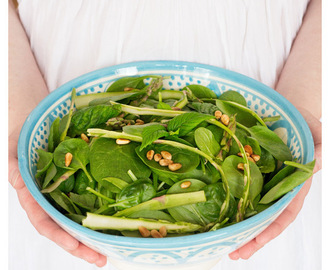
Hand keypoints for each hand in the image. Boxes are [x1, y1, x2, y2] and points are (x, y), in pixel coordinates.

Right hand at [9, 126, 107, 266]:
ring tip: (109, 249)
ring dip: (93, 236)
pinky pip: (89, 199)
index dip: (59, 235)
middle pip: (65, 228)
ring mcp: (66, 192)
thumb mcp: (12, 151)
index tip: (75, 244)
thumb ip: (13, 168)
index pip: (45, 221)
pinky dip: (100, 214)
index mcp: (34, 196)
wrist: (35, 124)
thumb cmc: (22, 138)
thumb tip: (18, 182)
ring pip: (79, 219)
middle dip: (81, 246)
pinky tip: (112, 224)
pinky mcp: (79, 183)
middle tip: (100, 259)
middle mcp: (51, 199)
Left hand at [229, 109, 321, 259]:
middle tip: (236, 252)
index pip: (285, 210)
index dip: (273, 228)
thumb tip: (319, 161)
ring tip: (225, 243)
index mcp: (294, 182)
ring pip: (251, 208)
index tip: (258, 241)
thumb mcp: (315, 130)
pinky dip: (231, 202)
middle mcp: (277, 185)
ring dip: (240, 226)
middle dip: (252, 237)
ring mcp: (261, 179)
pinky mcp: (248, 170)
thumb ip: (320, 147)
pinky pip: (239, 188)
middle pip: (265, 217)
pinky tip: (219, 214)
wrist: (286, 110)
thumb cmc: (302, 120)